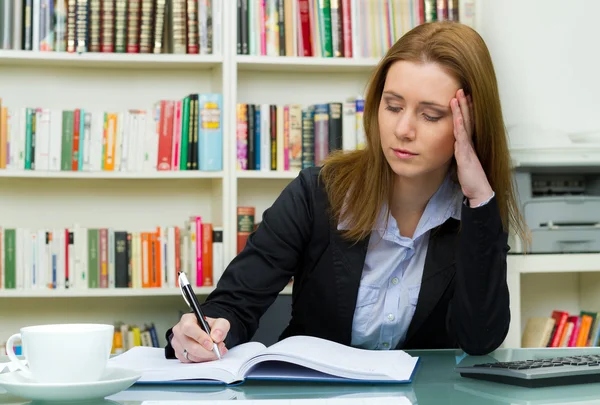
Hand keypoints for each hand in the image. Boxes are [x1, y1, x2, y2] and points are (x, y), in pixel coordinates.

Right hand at [171, 313, 228, 362]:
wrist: (207, 334)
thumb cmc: (210, 327)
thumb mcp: (220, 323)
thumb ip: (221, 327)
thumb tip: (216, 337)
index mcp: (187, 319)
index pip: (189, 328)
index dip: (200, 337)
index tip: (211, 344)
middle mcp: (179, 331)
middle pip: (190, 346)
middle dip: (207, 351)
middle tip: (218, 351)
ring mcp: (177, 344)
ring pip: (191, 355)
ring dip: (205, 356)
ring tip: (215, 352)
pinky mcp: (179, 354)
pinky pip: (190, 361)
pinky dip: (201, 360)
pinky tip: (207, 355)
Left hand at [451, 88, 493, 206]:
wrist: (478, 191)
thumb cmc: (470, 178)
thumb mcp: (461, 162)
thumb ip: (458, 152)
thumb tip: (453, 145)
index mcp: (467, 144)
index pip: (465, 123)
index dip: (463, 110)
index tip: (460, 97)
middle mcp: (469, 143)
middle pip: (467, 119)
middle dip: (463, 104)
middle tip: (460, 89)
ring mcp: (468, 148)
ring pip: (464, 125)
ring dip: (461, 110)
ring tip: (457, 97)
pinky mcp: (466, 155)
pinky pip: (462, 138)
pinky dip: (459, 127)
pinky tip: (457, 117)